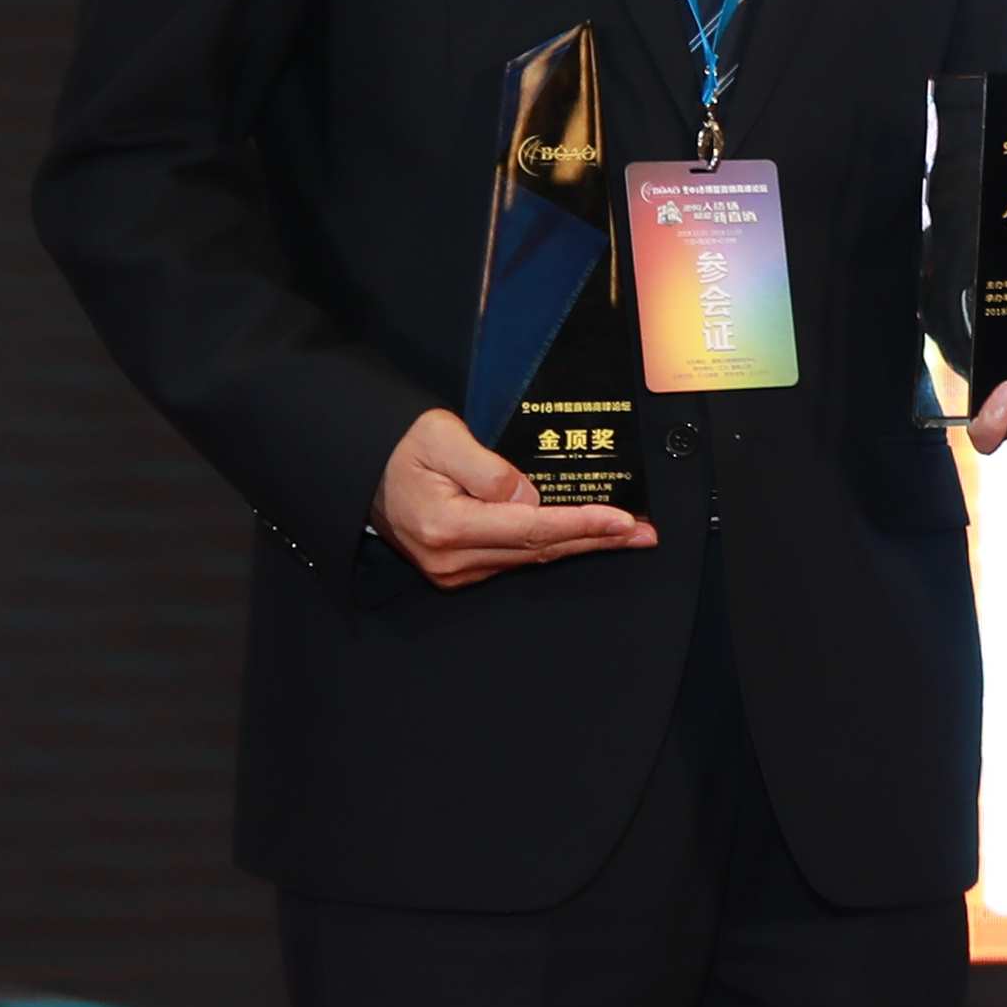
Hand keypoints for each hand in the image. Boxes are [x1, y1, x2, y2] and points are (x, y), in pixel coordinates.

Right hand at [378, 406, 652, 585]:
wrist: (362, 471)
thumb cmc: (400, 447)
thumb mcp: (440, 435)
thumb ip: (487, 468)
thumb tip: (529, 495)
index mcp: (447, 526)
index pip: (531, 528)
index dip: (581, 524)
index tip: (622, 521)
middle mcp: (451, 558)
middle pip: (540, 550)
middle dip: (596, 539)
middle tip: (644, 533)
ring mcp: (454, 571)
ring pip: (532, 558)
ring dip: (580, 544)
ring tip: (626, 535)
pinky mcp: (457, 571)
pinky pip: (516, 559)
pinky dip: (552, 547)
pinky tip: (582, 537)